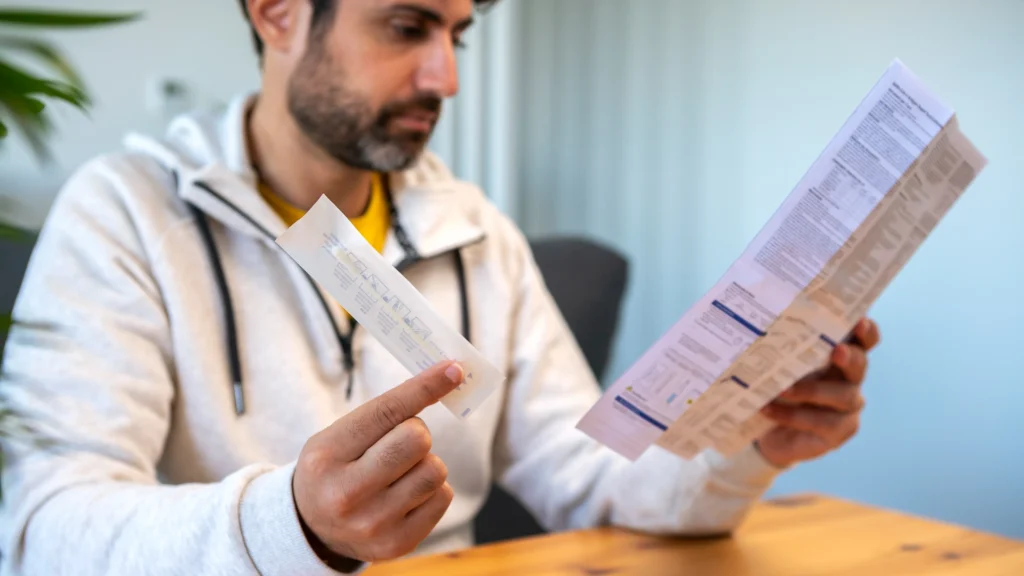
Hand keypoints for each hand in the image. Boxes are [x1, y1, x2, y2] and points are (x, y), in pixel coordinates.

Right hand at [293, 361, 463, 563]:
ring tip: (400, 472)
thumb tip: (448, 377)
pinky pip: (443, 497)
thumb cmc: (335, 468)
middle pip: (418, 440)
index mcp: (327, 456)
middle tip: (401, 441)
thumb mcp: (337, 437)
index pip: (386, 412)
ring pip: (435, 470)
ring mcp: (373, 523)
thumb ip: (384, 412)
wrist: (312, 528)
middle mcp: (346, 493)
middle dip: (418, 432)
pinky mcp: (397, 543)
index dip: (424, 387)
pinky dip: (432, 489)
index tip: (454, 370)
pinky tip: (406, 494)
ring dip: (426, 463)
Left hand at [755, 318, 880, 467]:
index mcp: (840, 359)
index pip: (863, 342)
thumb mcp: (781, 369)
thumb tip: (762, 325)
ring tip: (782, 390)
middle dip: (850, 357)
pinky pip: (820, 421)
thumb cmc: (779, 391)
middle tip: (837, 351)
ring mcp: (848, 409)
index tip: (859, 322)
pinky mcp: (838, 432)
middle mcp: (850, 381)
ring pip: (843, 396)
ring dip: (811, 390)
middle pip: (860, 365)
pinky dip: (791, 415)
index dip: (866, 332)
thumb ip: (783, 351)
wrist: (769, 434)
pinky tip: (768, 409)